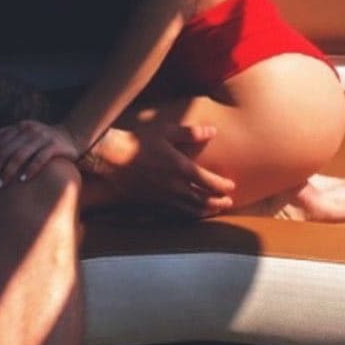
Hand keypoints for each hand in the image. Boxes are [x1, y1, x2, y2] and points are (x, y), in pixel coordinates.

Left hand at [0, 121, 82, 187]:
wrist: (72, 135)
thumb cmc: (45, 138)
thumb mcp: (28, 131)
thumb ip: (13, 132)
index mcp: (22, 127)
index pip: (0, 143)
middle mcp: (30, 130)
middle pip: (7, 150)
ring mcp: (43, 137)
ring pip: (21, 155)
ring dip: (8, 171)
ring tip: (1, 184)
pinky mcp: (55, 146)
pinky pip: (40, 159)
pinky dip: (30, 169)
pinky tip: (23, 180)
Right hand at [89, 121, 235, 217]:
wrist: (112, 159)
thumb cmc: (139, 141)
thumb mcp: (166, 131)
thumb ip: (191, 133)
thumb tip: (212, 130)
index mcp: (181, 168)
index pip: (209, 182)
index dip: (222, 186)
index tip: (231, 186)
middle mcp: (175, 187)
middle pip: (203, 200)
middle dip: (218, 202)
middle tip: (228, 203)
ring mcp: (164, 197)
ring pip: (191, 209)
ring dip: (206, 210)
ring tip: (214, 210)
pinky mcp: (154, 202)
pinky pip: (176, 211)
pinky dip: (188, 214)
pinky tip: (190, 212)